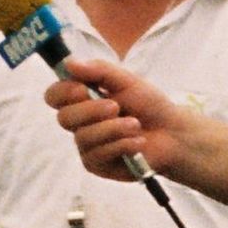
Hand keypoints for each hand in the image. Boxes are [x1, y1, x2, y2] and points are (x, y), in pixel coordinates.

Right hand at [50, 53, 197, 179]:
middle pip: (64, 118)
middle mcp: (80, 123)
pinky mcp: (96, 164)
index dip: (63, 93)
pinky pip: (98, 154)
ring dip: (113, 129)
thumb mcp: (127, 80)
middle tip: (117, 107)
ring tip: (135, 125)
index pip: (54, 96)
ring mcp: (86, 145)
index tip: (83, 90)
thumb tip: (69, 63)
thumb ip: (99, 70)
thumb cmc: (149, 105)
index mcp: (82, 99)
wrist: (173, 133)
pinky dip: (121, 145)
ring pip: (84, 137)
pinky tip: (137, 143)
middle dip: (92, 111)